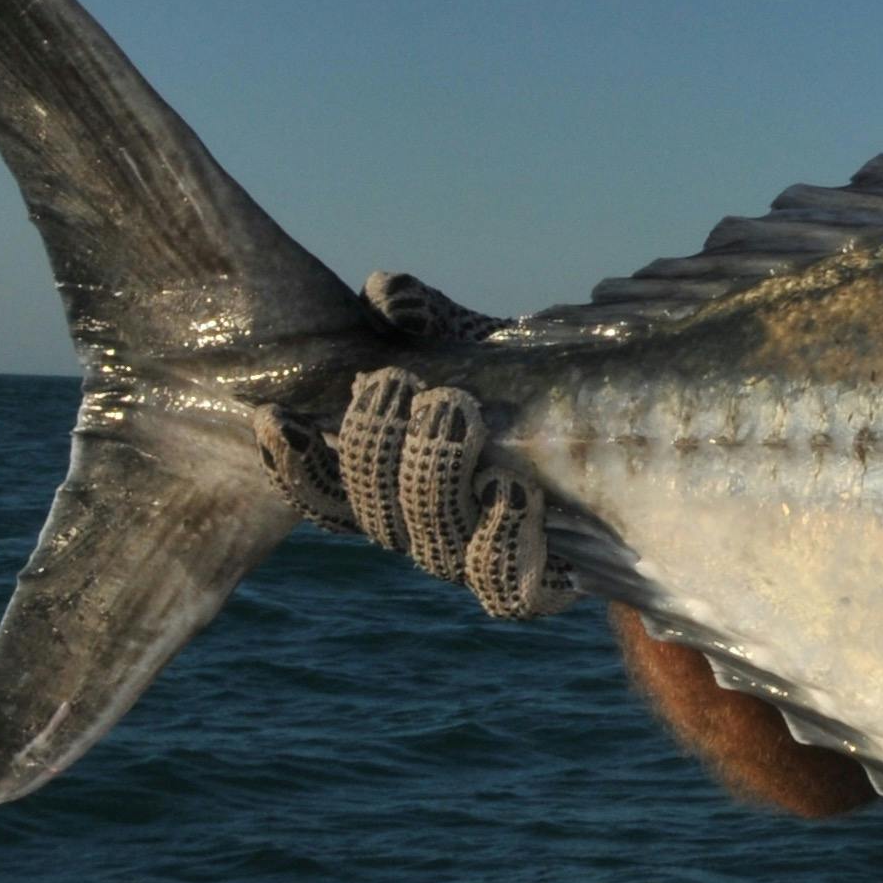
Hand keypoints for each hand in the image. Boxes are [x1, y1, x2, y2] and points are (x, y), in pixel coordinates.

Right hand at [255, 273, 572, 621]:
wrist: (607, 443)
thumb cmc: (515, 390)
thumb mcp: (469, 342)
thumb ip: (424, 318)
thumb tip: (389, 295)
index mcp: (388, 486)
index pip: (321, 494)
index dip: (291, 466)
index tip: (275, 416)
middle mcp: (421, 532)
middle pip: (374, 514)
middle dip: (377, 447)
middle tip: (400, 384)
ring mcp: (473, 563)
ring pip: (435, 546)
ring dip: (435, 477)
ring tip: (458, 409)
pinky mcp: (535, 587)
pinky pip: (505, 588)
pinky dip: (503, 538)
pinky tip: (513, 486)